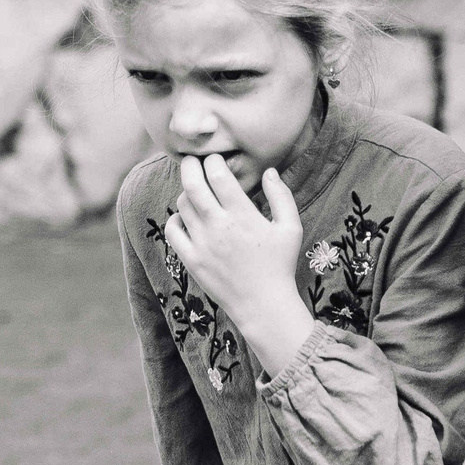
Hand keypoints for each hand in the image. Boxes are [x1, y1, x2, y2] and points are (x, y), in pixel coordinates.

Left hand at [164, 157, 306, 335]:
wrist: (263, 305)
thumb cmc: (280, 265)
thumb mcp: (291, 228)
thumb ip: (282, 196)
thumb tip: (268, 171)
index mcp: (243, 215)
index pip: (219, 175)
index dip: (214, 161)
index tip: (216, 159)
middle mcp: (219, 226)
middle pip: (193, 184)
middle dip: (190, 166)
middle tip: (192, 160)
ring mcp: (202, 243)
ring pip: (182, 204)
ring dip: (187, 192)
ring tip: (196, 191)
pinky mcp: (191, 260)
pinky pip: (173, 230)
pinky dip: (175, 219)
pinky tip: (185, 218)